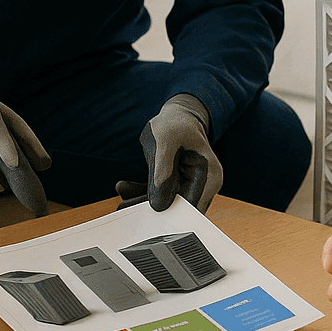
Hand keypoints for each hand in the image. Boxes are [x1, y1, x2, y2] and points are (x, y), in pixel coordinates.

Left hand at [128, 94, 222, 213]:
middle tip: (123, 206)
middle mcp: (205, 185)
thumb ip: (163, 173)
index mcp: (209, 177)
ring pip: (166, 203)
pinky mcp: (179, 186)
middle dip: (149, 207)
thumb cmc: (175, 124)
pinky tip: (125, 188)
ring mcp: (192, 186)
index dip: (168, 214)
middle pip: (177, 207)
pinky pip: (161, 194)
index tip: (143, 214)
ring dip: (143, 200)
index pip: (189, 206)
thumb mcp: (165, 143)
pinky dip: (144, 192)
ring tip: (122, 192)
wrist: (177, 116)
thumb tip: (158, 206)